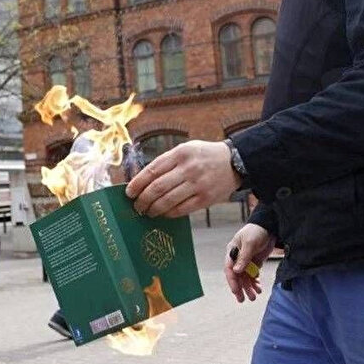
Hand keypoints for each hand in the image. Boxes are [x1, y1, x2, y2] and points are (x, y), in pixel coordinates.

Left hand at [125, 140, 240, 216]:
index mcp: (180, 153)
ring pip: (167, 201)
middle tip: (136, 206)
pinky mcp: (205, 199)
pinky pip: (181, 210)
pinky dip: (168, 213)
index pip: (152, 170)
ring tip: (147, 212)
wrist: (234, 162)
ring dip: (153, 209)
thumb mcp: (185, 149)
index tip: (129, 193)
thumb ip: (166, 162)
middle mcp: (188, 169)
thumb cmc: (203, 155)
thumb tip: (142, 180)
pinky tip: (163, 213)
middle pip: (157, 188)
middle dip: (142, 200)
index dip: (137, 183)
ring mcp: (197, 185)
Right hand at [224, 224, 275, 302]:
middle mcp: (237, 257)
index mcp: (232, 251)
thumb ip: (243, 257)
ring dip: (248, 287)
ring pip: (245, 277)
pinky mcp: (254, 262)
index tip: (236, 291)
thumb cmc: (257, 231)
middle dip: (239, 288)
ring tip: (254, 297)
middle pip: (236, 276)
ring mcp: (246, 261)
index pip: (229, 269)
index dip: (232, 281)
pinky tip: (259, 289)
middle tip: (242, 300)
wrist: (270, 226)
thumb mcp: (250, 243)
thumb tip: (236, 271)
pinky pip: (253, 275)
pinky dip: (255, 283)